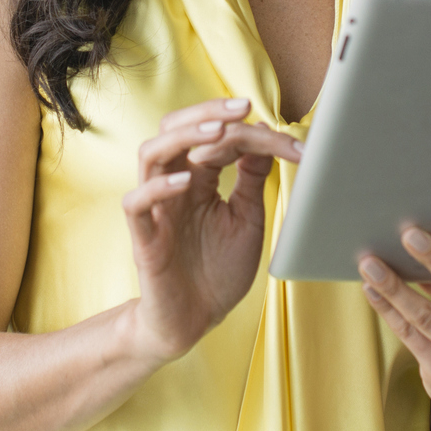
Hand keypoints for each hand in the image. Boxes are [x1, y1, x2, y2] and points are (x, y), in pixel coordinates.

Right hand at [121, 98, 300, 365]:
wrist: (194, 324)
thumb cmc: (216, 272)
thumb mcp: (246, 219)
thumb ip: (250, 180)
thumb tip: (266, 135)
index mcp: (197, 180)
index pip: (216, 139)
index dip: (251, 132)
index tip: (293, 142)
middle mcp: (173, 187)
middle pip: (173, 129)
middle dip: (207, 111)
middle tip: (242, 106)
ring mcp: (156, 210)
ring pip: (151, 154)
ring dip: (184, 136)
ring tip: (217, 131)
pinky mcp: (144, 239)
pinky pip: (137, 203)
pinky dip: (159, 187)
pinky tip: (187, 181)